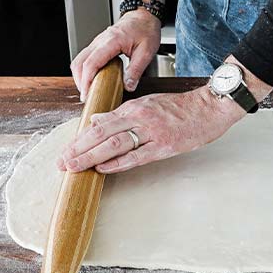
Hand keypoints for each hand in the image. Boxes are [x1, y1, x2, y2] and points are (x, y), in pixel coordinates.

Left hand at [57, 86, 245, 173]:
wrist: (209, 108)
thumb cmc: (181, 108)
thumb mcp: (149, 103)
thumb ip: (123, 113)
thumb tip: (97, 120)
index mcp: (134, 107)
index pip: (99, 123)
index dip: (80, 138)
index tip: (66, 149)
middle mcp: (139, 118)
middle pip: (100, 133)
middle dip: (78, 149)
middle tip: (62, 162)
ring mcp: (152, 132)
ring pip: (114, 144)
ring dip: (90, 157)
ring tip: (74, 167)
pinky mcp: (164, 146)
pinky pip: (136, 156)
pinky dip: (117, 163)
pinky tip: (103, 169)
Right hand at [70, 9, 160, 100]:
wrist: (143, 16)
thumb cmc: (145, 30)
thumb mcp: (146, 52)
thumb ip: (136, 70)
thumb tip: (128, 87)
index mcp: (111, 41)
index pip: (92, 62)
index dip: (86, 80)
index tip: (87, 93)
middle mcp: (100, 41)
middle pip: (79, 62)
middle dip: (80, 81)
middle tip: (87, 97)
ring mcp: (97, 43)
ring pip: (79, 60)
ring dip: (80, 76)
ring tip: (88, 91)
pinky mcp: (98, 46)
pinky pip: (85, 58)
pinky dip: (84, 71)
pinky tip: (91, 80)